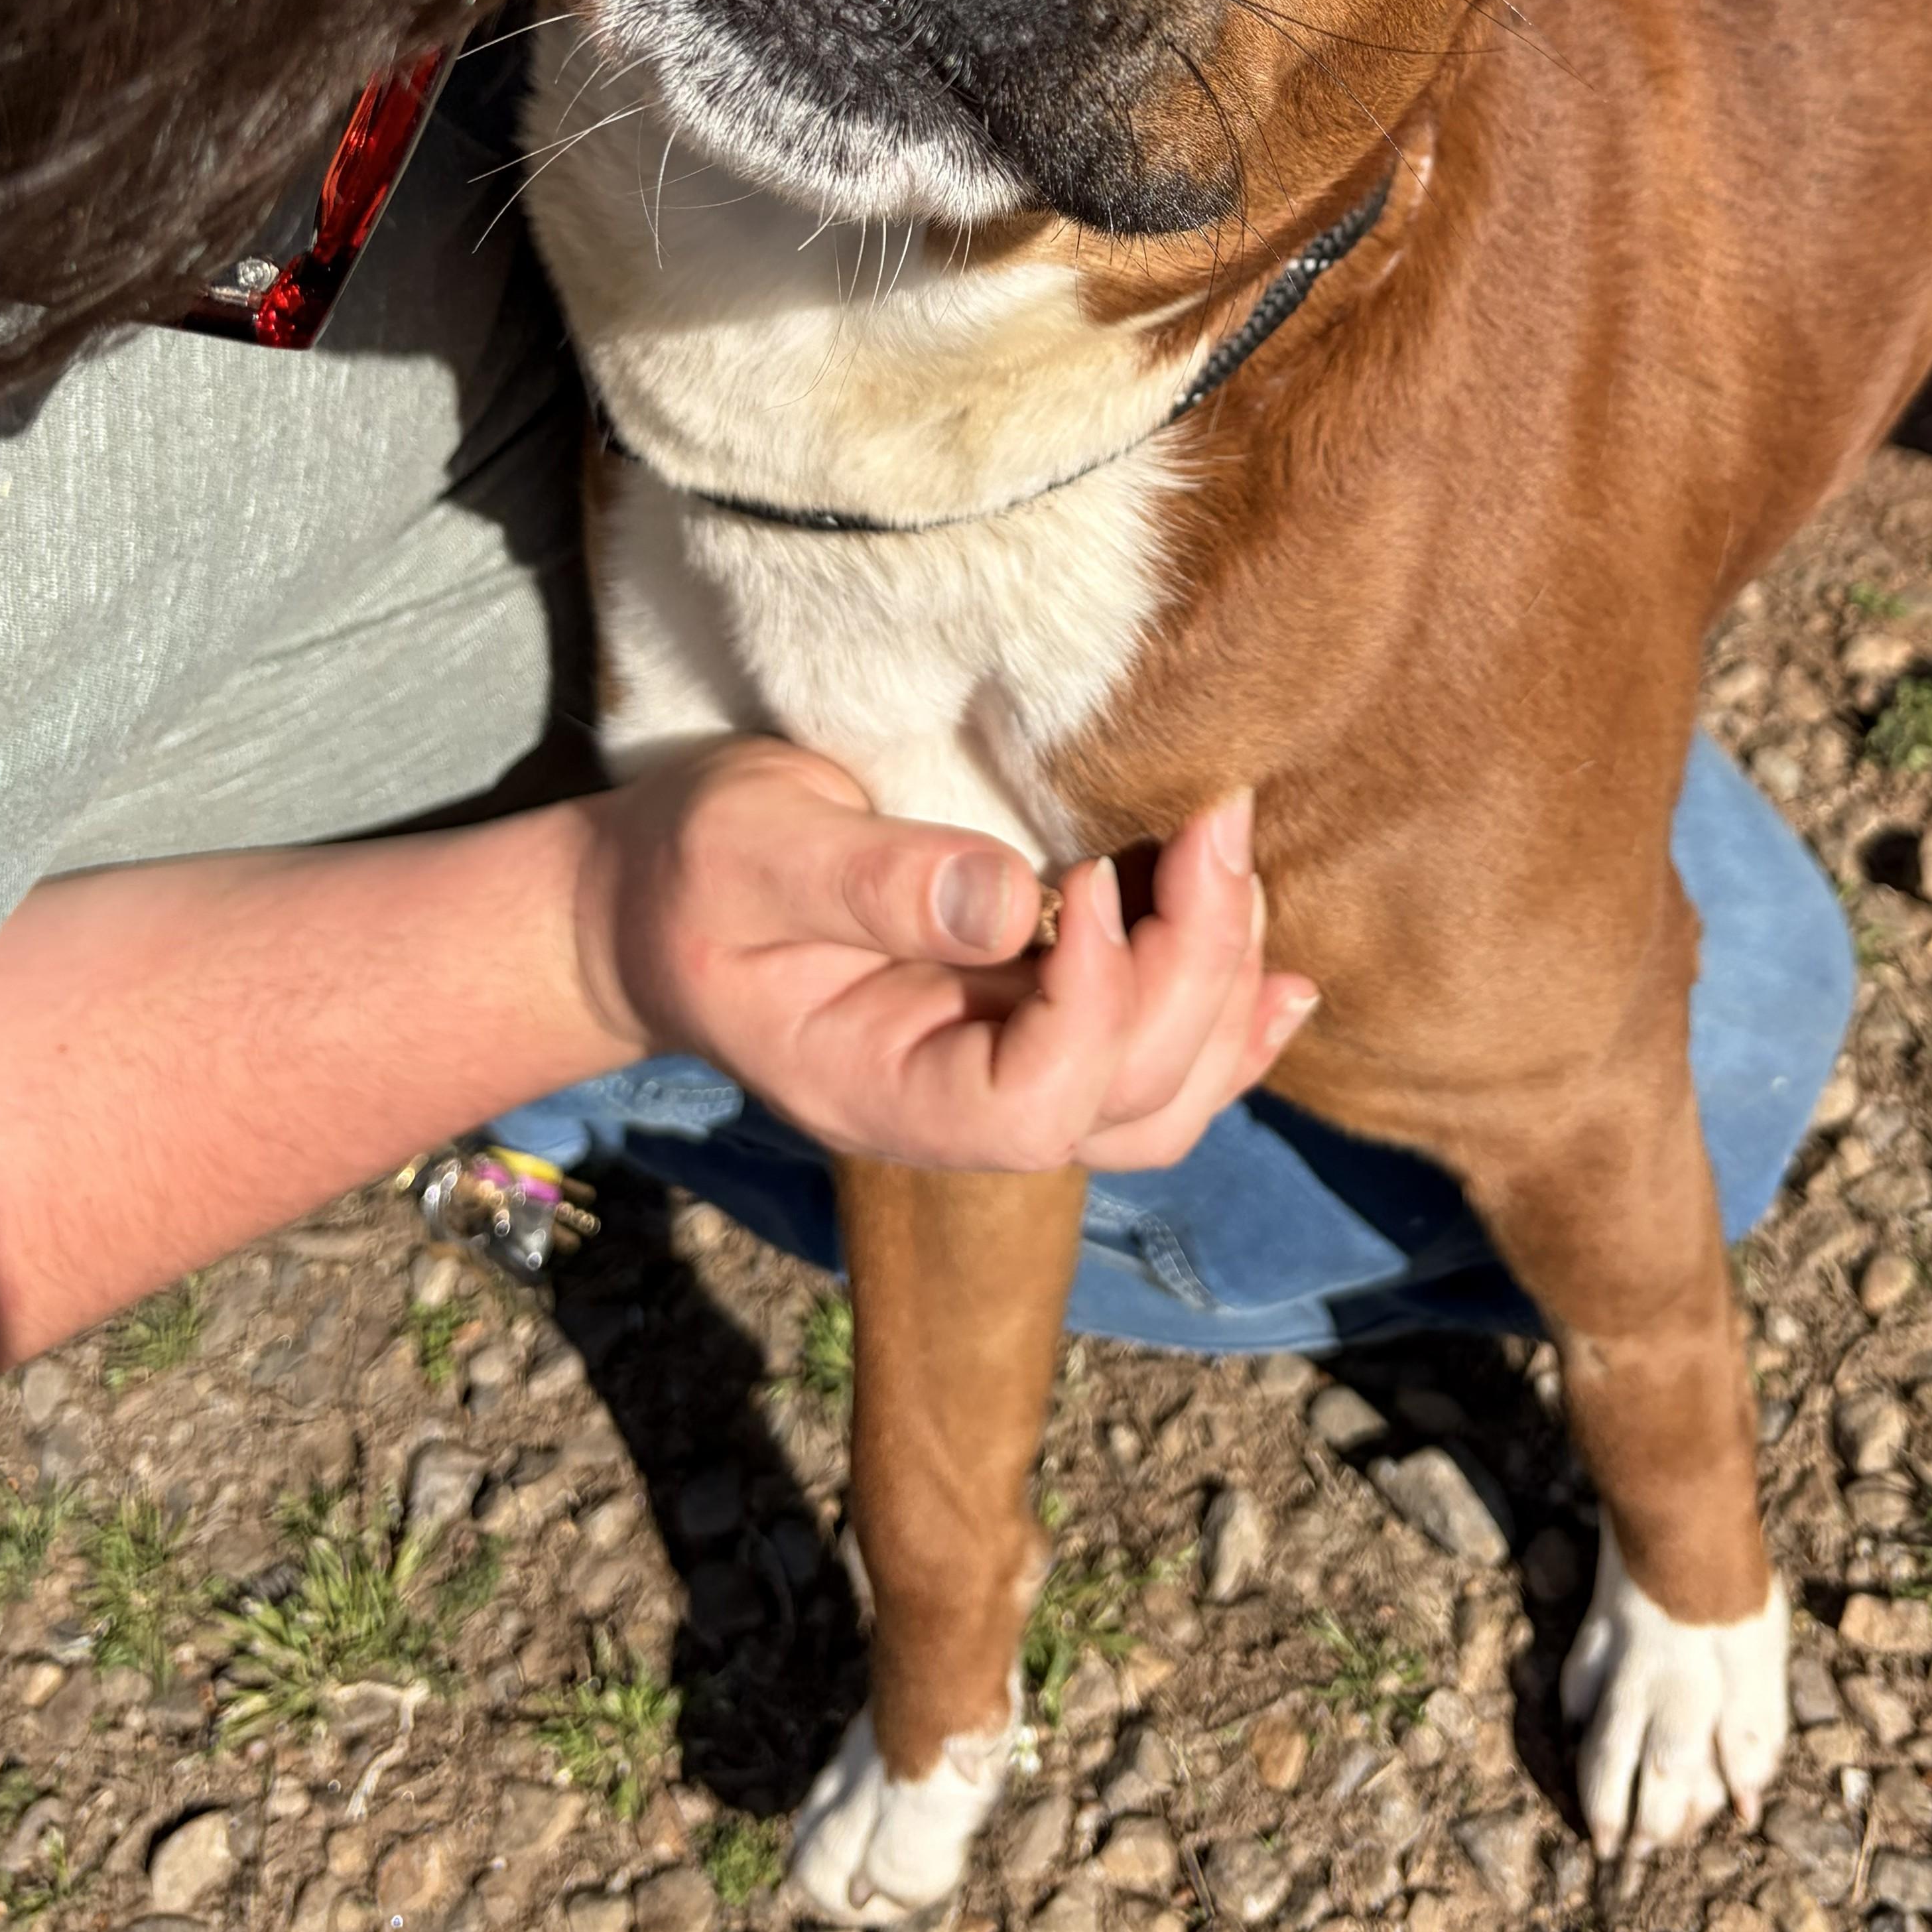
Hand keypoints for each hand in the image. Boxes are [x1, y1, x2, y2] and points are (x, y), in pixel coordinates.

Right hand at [568, 742, 1318, 1173]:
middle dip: (1197, 969)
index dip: (1097, 1006)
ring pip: (1162, 1098)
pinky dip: (1229, 1019)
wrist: (652, 906)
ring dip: (1226, 987)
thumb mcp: (746, 848)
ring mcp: (1000, 1075)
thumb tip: (1014, 899)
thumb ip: (867, 878)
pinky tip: (1279, 970)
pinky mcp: (1028, 1025)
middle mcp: (957, 1110)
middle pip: (1125, 1104)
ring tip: (1239, 862)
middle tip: (1214, 821)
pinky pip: (1155, 1065)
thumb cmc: (686, 874)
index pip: (1031, 1108)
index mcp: (881, 1089)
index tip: (1096, 877)